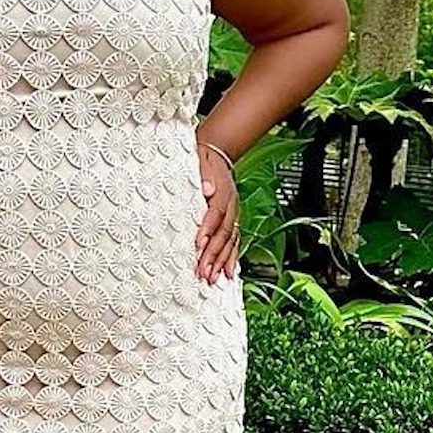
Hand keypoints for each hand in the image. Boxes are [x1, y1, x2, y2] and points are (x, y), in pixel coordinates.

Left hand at [195, 140, 239, 282]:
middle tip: (203, 272)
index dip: (208, 230)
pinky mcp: (232, 221)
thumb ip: (204, 172)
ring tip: (213, 279)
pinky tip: (228, 273)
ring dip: (222, 262)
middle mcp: (232, 206)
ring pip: (230, 242)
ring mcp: (234, 215)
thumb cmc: (204, 158)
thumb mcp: (201, 158)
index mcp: (223, 191)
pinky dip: (231, 259)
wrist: (217, 153)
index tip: (198, 245)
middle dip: (213, 255)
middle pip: (224, 233)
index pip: (216, 213)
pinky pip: (234, 242)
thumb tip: (207, 189)